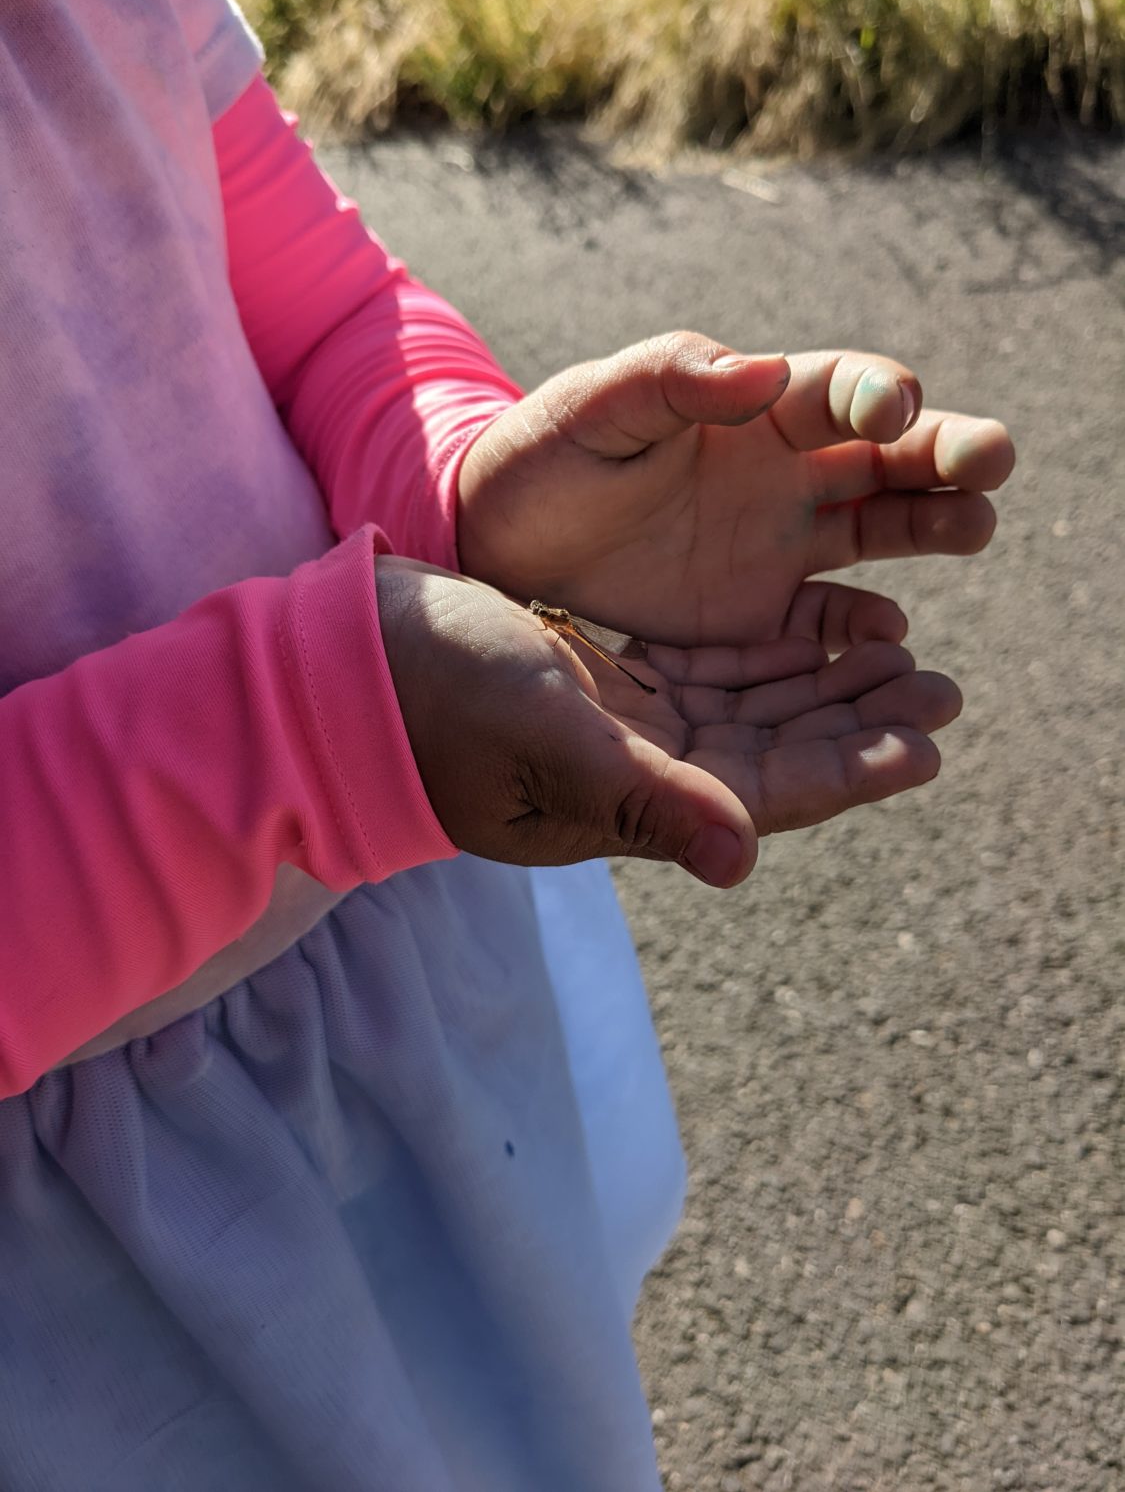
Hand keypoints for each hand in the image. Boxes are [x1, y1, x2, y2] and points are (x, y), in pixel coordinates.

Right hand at [376, 557, 960, 887]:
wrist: (347, 667)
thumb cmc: (436, 698)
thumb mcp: (546, 739)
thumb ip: (644, 798)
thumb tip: (745, 865)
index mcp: (629, 801)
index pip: (766, 796)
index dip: (850, 768)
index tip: (930, 740)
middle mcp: (637, 774)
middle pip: (773, 753)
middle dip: (855, 720)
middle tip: (940, 682)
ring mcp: (622, 730)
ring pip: (747, 710)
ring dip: (818, 683)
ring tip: (896, 645)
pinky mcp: (603, 685)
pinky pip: (705, 673)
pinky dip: (760, 654)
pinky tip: (810, 626)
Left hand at [457, 334, 1015, 647]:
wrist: (499, 544)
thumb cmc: (543, 458)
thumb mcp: (592, 409)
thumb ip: (667, 380)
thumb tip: (761, 371)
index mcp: (755, 409)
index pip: (839, 390)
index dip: (874, 393)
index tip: (893, 407)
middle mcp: (787, 472)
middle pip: (890, 458)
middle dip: (946, 453)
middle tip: (991, 461)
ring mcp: (780, 546)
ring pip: (883, 530)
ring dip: (936, 525)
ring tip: (977, 526)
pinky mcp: (757, 616)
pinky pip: (827, 623)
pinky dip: (861, 629)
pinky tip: (890, 634)